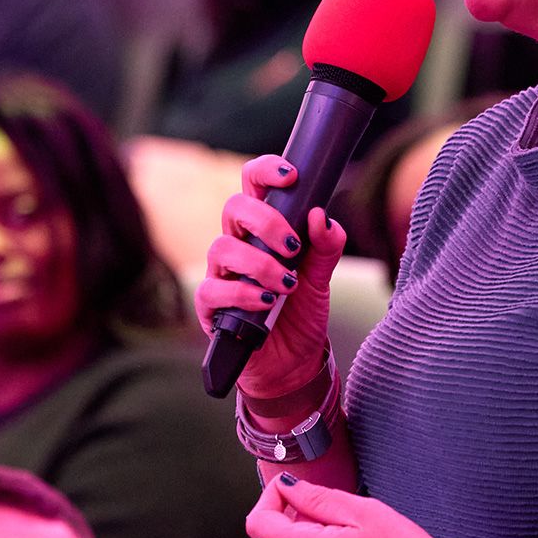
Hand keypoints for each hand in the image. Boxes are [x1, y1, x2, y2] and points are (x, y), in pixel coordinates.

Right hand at [195, 153, 344, 416]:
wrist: (292, 366)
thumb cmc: (301, 315)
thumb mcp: (321, 280)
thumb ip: (326, 247)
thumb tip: (322, 216)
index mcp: (262, 230)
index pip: (254, 186)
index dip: (265, 171)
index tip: (291, 175)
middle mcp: (238, 246)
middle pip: (233, 208)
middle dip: (266, 221)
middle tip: (294, 246)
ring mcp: (221, 276)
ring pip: (222, 248)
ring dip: (258, 263)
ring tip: (286, 283)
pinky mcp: (211, 308)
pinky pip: (213, 291)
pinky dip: (241, 294)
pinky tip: (265, 302)